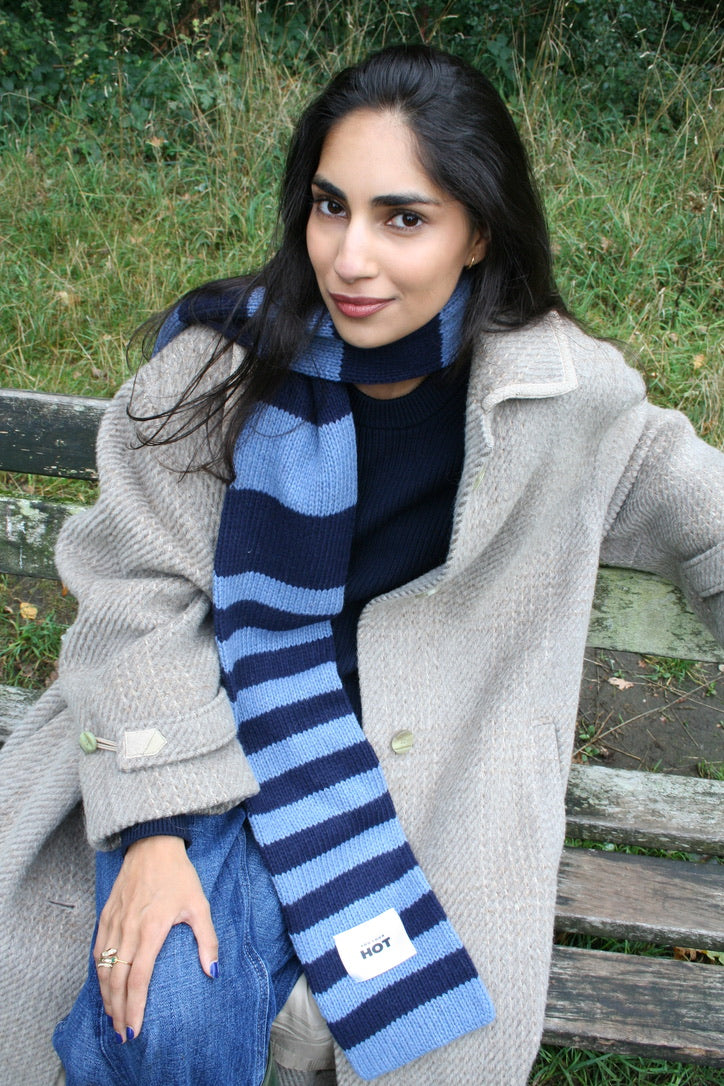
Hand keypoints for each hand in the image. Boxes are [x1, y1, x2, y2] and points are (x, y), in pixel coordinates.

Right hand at [93, 835, 218, 1041]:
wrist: (152, 845)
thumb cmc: (178, 874)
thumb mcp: (199, 904)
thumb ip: (206, 939)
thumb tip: (212, 970)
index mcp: (151, 929)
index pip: (138, 978)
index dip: (135, 1006)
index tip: (135, 1029)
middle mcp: (128, 929)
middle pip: (116, 980)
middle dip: (118, 1010)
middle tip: (122, 1033)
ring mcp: (114, 922)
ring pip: (103, 968)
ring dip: (106, 995)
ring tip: (113, 1015)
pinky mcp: (106, 915)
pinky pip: (98, 950)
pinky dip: (98, 972)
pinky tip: (104, 984)